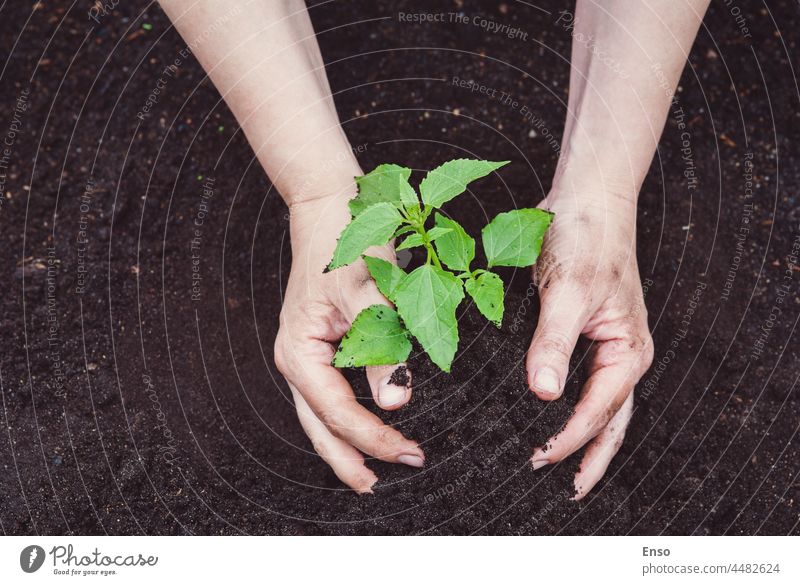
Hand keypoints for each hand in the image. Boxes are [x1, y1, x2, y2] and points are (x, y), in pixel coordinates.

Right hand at [274, 195, 424, 493]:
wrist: (331, 207)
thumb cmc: (348, 243)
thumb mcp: (371, 295)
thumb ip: (384, 349)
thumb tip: (396, 403)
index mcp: (300, 351)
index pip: (339, 411)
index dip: (374, 438)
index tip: (410, 453)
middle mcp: (297, 359)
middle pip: (319, 426)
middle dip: (351, 458)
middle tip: (382, 485)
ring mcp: (305, 355)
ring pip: (321, 417)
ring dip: (346, 445)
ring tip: (371, 473)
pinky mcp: (320, 348)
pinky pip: (329, 396)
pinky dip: (347, 420)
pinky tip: (365, 432)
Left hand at [526, 188, 653, 498]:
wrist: (587, 202)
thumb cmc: (587, 239)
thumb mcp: (568, 291)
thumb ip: (553, 343)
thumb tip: (543, 394)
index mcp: (627, 351)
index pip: (598, 410)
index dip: (568, 438)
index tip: (539, 459)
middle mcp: (620, 355)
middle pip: (609, 420)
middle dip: (589, 456)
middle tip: (566, 491)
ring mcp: (603, 347)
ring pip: (597, 406)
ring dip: (582, 438)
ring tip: (562, 469)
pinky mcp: (583, 336)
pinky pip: (579, 382)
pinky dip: (568, 407)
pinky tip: (546, 416)